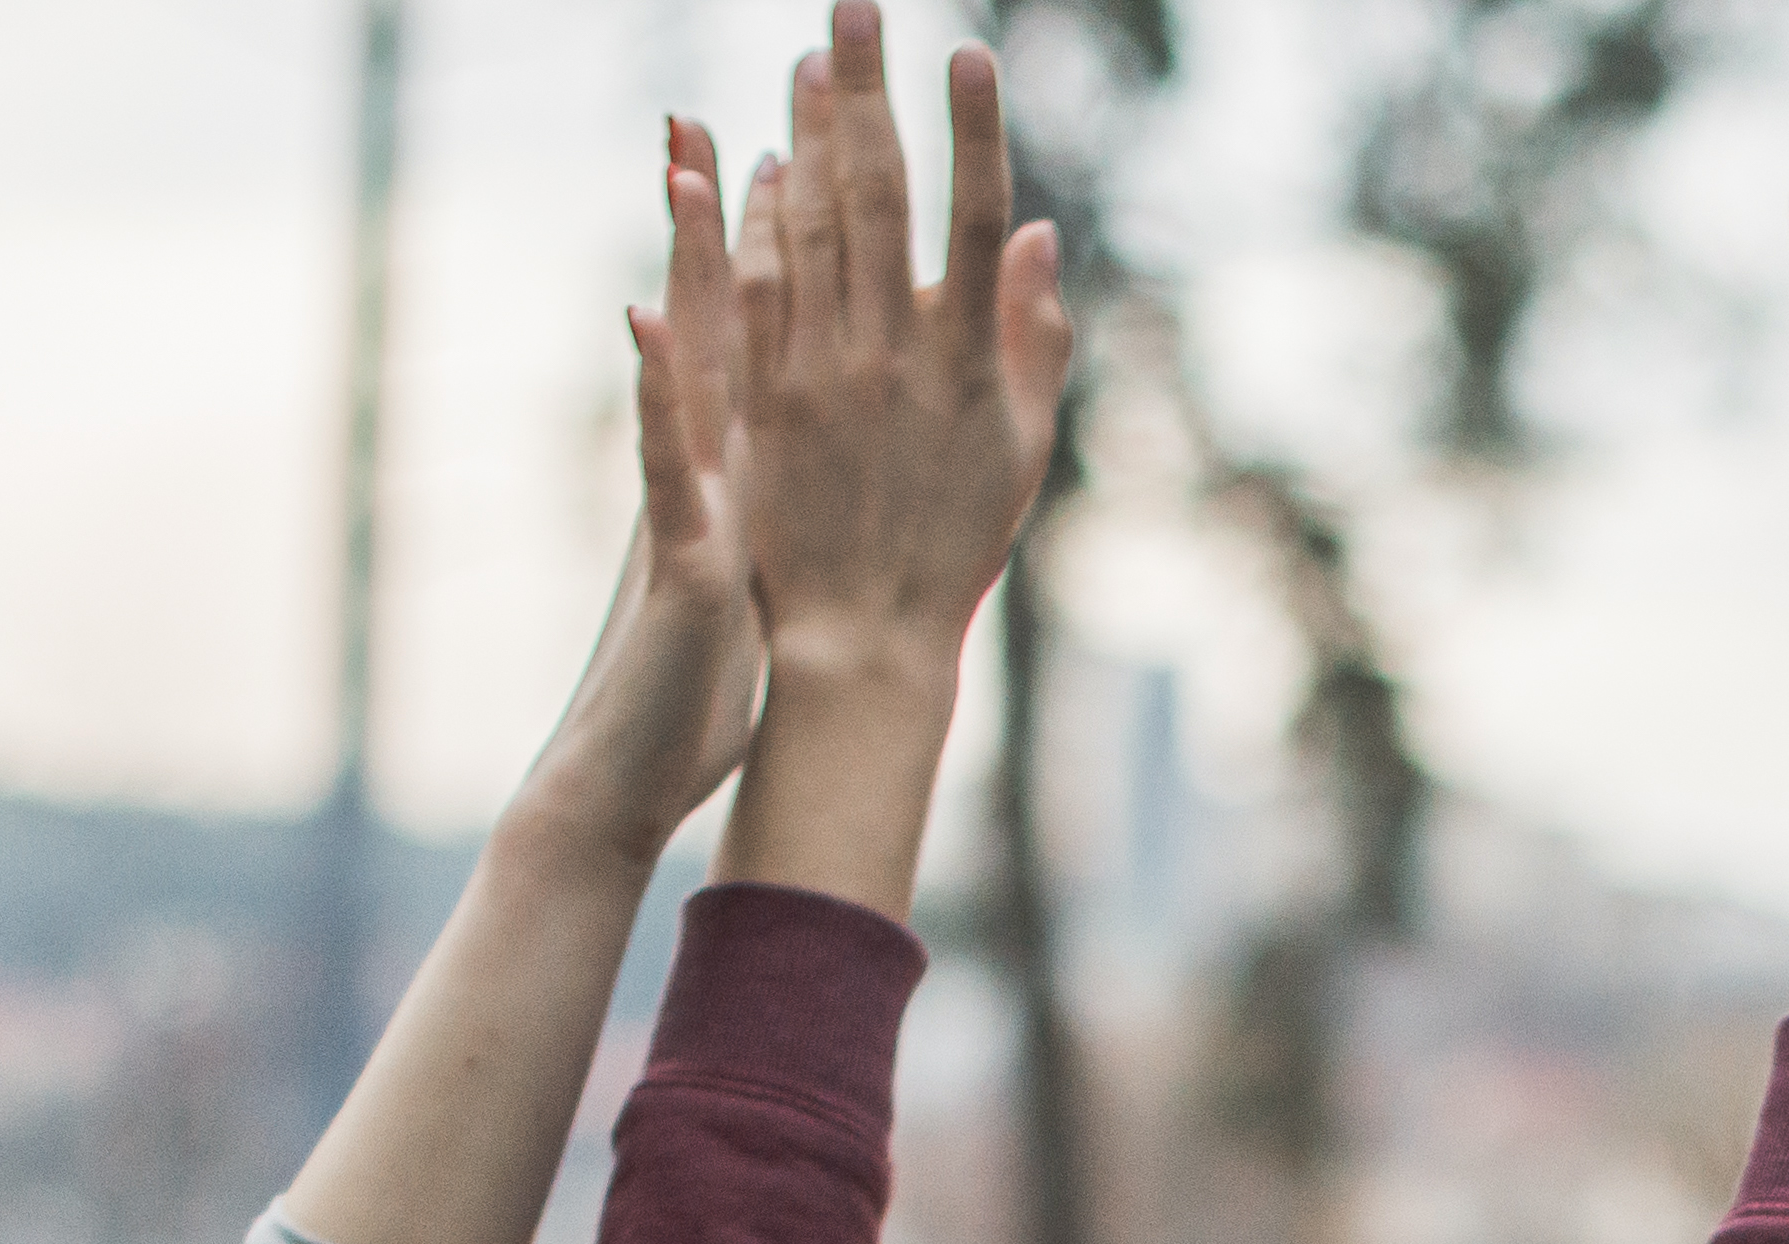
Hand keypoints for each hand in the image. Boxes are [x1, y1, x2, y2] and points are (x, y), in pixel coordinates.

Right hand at [511, 123, 778, 869]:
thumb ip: (769, 516)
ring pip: (683, 365)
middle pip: (710, 323)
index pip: (746, 343)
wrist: (630, 776)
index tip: (772, 155)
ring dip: (682, 266)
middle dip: (712, 222)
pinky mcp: (677, 556)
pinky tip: (646, 320)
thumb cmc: (697, 689)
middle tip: (709, 113)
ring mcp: (683, 502)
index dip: (758, 255)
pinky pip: (662, 461)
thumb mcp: (751, 583)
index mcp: (732, 475)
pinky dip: (655, 390)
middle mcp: (701, 468)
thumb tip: (800, 474)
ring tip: (687, 166)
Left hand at [737, 0, 1068, 678]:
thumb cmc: (955, 542)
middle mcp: (895, 359)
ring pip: (813, 232)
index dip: (973, 134)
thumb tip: (1038, 235)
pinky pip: (755, 296)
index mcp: (968, 365)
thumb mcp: (1018, 448)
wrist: (864, 637)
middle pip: (882, 199)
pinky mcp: (765, 404)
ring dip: (808, 136)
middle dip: (868, 93)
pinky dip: (752, 226)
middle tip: (856, 6)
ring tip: (808, 57)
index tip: (967, 53)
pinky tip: (751, 166)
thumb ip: (1032, 338)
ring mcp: (823, 379)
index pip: (974, 224)